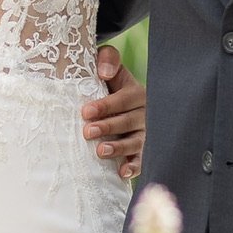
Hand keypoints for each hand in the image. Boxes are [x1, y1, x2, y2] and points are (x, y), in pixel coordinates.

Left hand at [81, 44, 145, 180]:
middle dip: (108, 127)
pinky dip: (134, 166)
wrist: (118, 103)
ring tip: (101, 151)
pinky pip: (142, 160)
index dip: (106, 106)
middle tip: (88, 132)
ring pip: (136, 142)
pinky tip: (122, 173)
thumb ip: (108, 59)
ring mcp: (146, 134)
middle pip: (128, 121)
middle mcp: (144, 113)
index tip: (86, 112)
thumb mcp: (110, 67)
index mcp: (136, 93)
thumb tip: (104, 72)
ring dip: (119, 148)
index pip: (123, 99)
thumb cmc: (109, 84)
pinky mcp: (144, 151)